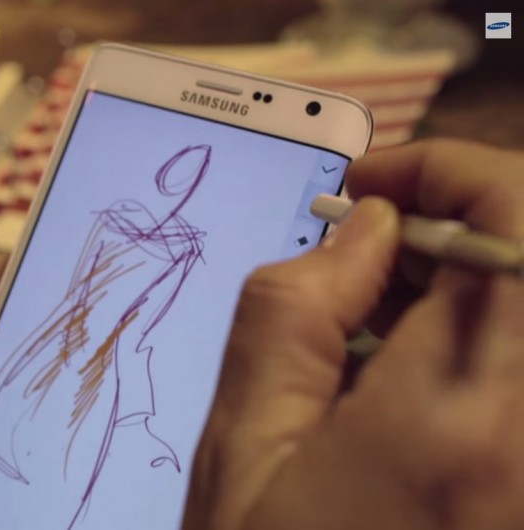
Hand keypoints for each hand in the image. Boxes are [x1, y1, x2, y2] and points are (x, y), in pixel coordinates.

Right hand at [184, 140, 523, 529]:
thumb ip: (290, 314)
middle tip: (364, 257)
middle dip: (457, 231)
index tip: (371, 186)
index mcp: (460, 419)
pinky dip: (481, 341)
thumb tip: (360, 225)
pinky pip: (521, 372)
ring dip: (471, 289)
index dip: (448, 171)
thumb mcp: (244, 449)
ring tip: (378, 324)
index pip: (514, 219)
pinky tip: (411, 378)